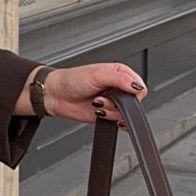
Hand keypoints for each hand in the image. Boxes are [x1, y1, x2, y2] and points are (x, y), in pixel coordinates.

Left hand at [21, 61, 145, 125]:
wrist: (56, 95)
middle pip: (134, 102)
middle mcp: (118, 87)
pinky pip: (119, 122)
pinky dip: (112, 121)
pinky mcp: (107, 114)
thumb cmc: (72, 80)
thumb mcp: (97, 74)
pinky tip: (101, 114)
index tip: (118, 93)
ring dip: (110, 112)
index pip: (139, 86)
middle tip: (102, 99)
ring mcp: (113, 102)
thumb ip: (119, 79)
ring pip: (125, 114)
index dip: (132, 93)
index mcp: (120, 73)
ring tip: (96, 104)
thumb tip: (136, 86)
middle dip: (118, 104)